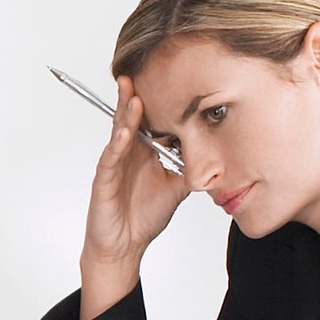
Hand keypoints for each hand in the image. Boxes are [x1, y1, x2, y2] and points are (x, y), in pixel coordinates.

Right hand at [77, 78, 186, 315]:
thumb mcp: (176, 189)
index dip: (154, 103)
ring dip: (125, 114)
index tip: (163, 81)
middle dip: (132, 96)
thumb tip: (215, 155)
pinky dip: (117, 144)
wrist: (125, 246)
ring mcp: (114, 165)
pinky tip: (125, 132)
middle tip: (135, 73)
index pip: (148, 121)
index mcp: (143, 153)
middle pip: (129, 119)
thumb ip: (190, 169)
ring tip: (132, 94)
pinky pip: (110, 158)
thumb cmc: (144, 217)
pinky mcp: (104, 181)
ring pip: (118, 133)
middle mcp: (127, 154)